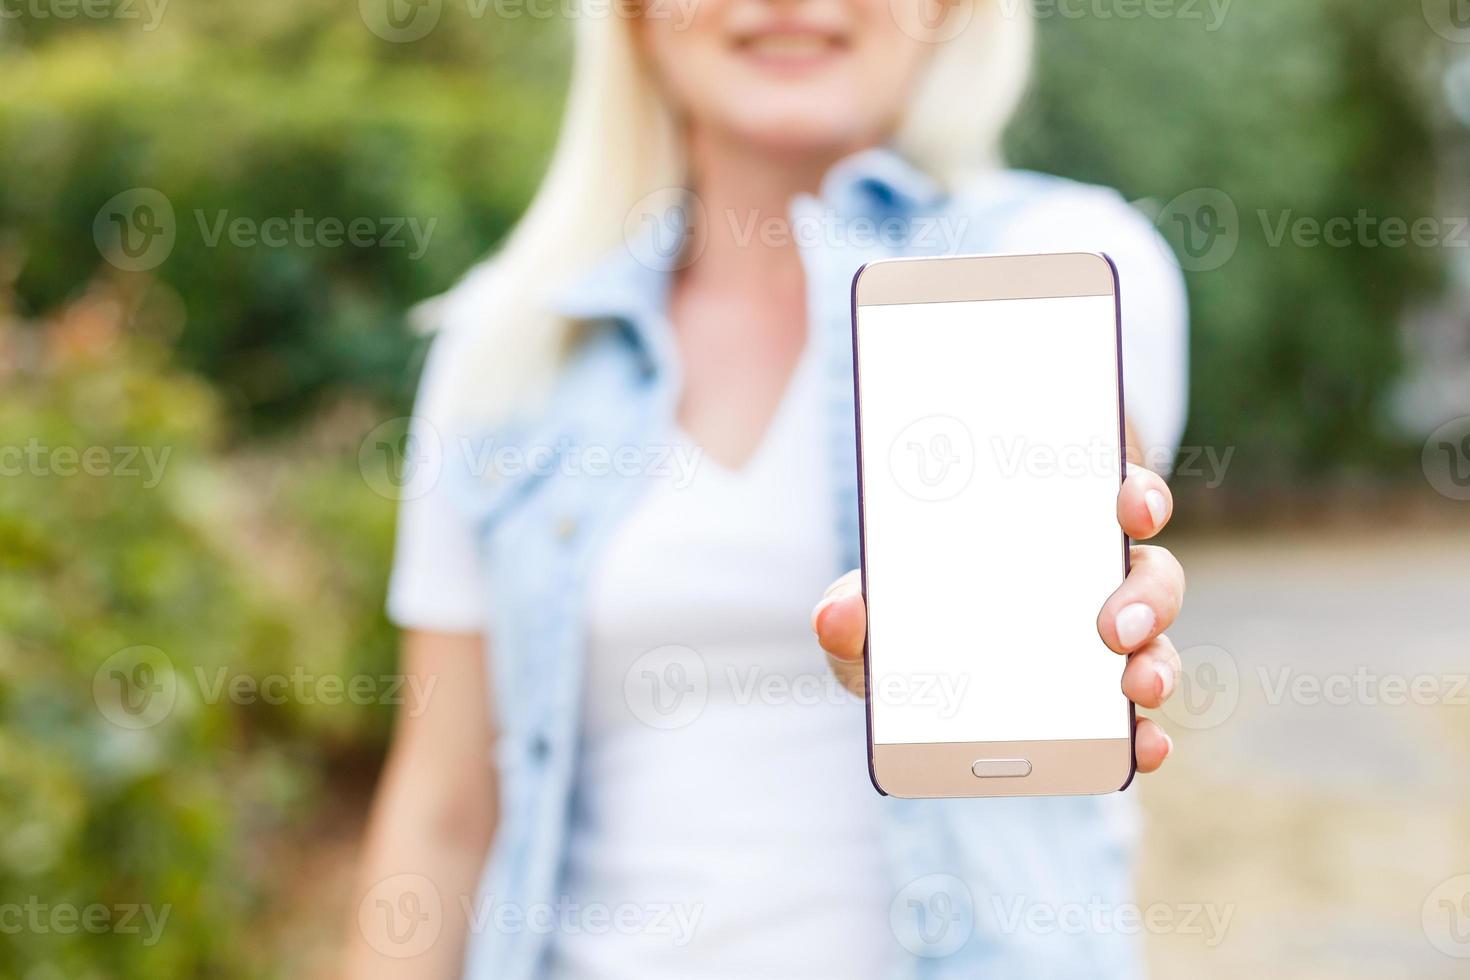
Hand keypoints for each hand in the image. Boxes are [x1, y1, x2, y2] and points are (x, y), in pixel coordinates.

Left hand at [813, 465, 1185, 773]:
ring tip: (1134, 688)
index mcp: (1047, 540)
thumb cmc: (900, 633)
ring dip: (1157, 664)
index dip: (1136, 496)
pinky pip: (1140, 722)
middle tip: (1113, 626)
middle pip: (1148, 575)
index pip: (1110, 502)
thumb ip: (850, 616)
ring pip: (1155, 645)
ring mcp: (1104, 651)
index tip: (1133, 507)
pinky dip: (1147, 737)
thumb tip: (837, 614)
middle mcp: (1091, 587)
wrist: (905, 700)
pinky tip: (1142, 749)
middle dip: (1147, 596)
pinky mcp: (1101, 714)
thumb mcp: (870, 621)